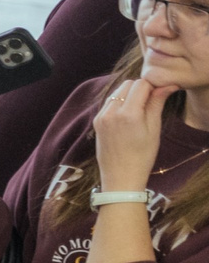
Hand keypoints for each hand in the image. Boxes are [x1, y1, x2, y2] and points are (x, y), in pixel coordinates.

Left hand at [93, 77, 178, 193]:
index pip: (141, 84)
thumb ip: (156, 104)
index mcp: (128, 113)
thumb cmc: (142, 156)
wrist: (120, 177)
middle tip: (150, 103)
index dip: (152, 87)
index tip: (159, 95)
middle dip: (140, 88)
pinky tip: (127, 115)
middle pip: (127, 84)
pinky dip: (119, 102)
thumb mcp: (153, 129)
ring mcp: (101, 116)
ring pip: (117, 92)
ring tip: (139, 110)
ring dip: (129, 94)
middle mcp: (111, 112)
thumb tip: (166, 85)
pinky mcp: (96, 121)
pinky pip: (108, 103)